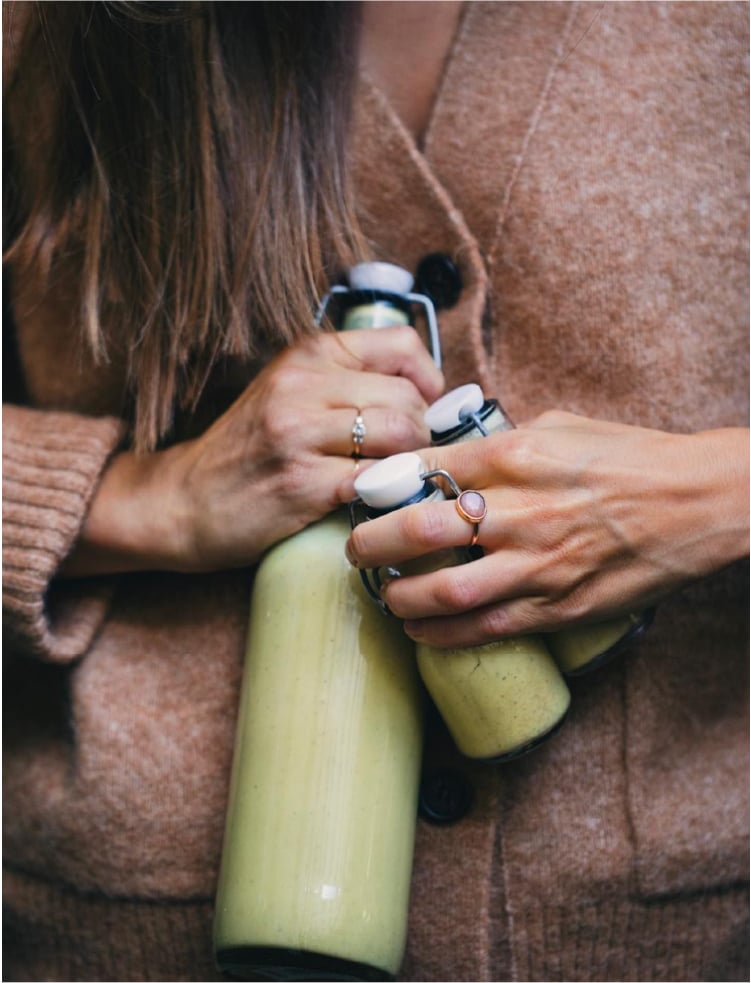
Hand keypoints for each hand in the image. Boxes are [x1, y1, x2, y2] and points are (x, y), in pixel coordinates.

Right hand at [61, 326, 443, 575]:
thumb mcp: (290, 392)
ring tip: (394, 478)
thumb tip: (428, 395)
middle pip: (407, 396)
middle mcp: (302, 384)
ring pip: (399, 433)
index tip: (423, 409)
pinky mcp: (301, 482)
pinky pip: (376, 481)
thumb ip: (348, 383)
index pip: (402, 346)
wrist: (184, 500)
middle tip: (408, 456)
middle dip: (422, 432)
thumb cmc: (249, 450)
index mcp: (307, 354)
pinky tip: (378, 502)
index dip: (428, 380)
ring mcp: (299, 432)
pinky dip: (390, 494)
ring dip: (411, 462)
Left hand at [345, 411, 748, 646]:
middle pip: (416, 530)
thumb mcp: (558, 426)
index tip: (361, 496)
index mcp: (513, 456)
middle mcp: (517, 510)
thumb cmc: (628, 457)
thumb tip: (452, 454)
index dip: (378, 485)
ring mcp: (535, 564)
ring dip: (398, 597)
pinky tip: (419, 631)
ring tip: (385, 594)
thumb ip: (499, 442)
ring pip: (441, 589)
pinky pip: (483, 629)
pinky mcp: (556, 608)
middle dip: (370, 543)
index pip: (422, 469)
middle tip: (355, 549)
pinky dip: (440, 635)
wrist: (694, 503)